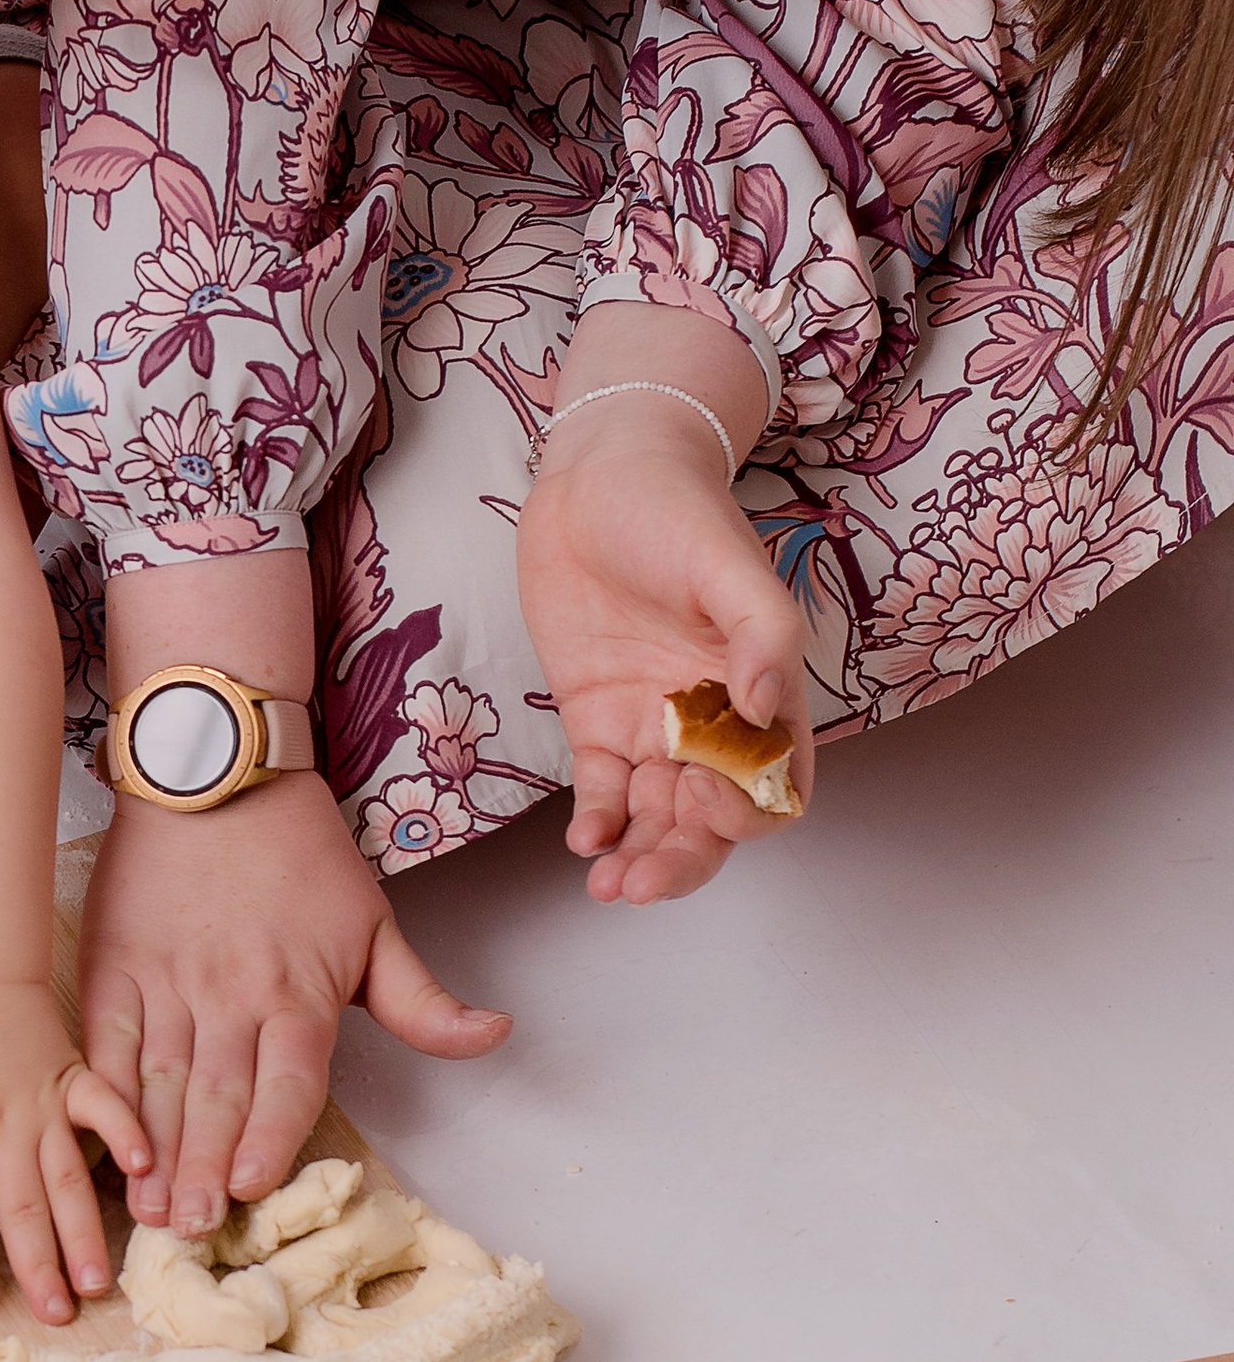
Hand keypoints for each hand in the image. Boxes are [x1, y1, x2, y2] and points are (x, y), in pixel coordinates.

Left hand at [0, 974, 147, 1323]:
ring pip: (68, 1179)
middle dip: (39, 1264)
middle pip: (21, 1205)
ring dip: (85, 1231)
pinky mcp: (73, 1081)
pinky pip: (107, 1111)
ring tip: (99, 1282)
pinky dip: (127, 1136)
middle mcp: (1, 1127)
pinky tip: (145, 1169)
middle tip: (55, 1316)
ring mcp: (43, 1106)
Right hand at [77, 779, 508, 1239]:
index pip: (285, 1082)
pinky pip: (107, 1040)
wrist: (216, 770)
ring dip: (153, 1149)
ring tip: (146, 1206)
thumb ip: (422, 1001)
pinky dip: (103, 1092)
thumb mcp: (373, 925)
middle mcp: (231, 994)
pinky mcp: (117, 963)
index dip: (268, 1138)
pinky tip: (105, 1136)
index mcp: (297, 992)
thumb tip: (495, 1036)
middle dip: (202, 1168)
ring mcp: (168, 981)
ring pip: (159, 1080)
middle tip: (189, 1227)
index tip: (251, 1187)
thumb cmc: (300, 852)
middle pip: (217, 1096)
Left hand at [517, 395, 809, 904]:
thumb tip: (767, 713)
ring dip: (640, 857)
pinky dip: (597, 822)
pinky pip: (602, 788)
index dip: (747, 811)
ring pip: (656, 816)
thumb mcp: (731, 566)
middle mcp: (710, 719)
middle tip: (642, 884)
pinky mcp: (594, 715)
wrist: (598, 474)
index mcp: (760, 693)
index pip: (775, 785)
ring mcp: (650, 721)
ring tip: (610, 887)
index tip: (705, 798)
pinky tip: (585, 842)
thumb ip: (763, 638)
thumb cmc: (678, 511)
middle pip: (711, 819)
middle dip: (684, 859)